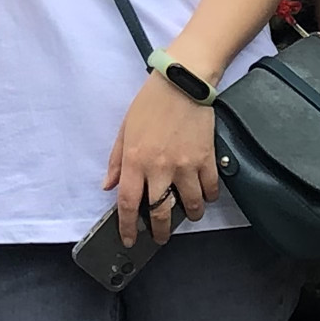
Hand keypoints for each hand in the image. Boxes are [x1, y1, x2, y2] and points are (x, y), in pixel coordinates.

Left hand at [105, 71, 216, 245]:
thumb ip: (116, 161)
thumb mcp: (125, 130)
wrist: (183, 82)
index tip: (129, 238)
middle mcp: (160, 168)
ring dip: (190, 215)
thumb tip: (109, 186)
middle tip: (160, 237)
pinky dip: (208, 197)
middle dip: (160, 232)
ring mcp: (185, 165)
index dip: (128, 226)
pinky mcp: (206, 159)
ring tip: (188, 214)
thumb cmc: (151, 103)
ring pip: (190, 205)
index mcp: (135, 161)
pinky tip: (204, 195)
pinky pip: (210, 189)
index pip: (128, 204)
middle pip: (160, 212)